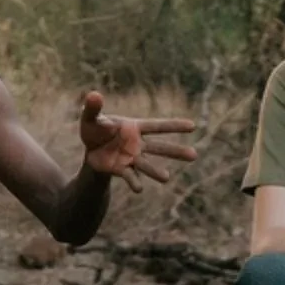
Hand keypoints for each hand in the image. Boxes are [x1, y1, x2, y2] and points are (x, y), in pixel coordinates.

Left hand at [78, 91, 197, 191]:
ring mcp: (132, 158)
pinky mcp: (123, 169)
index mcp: (135, 128)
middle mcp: (138, 144)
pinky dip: (134, 182)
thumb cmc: (95, 128)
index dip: (175, 125)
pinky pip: (130, 176)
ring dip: (156, 171)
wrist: (91, 149)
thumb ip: (93, 108)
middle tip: (194, 156)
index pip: (157, 126)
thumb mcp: (90, 117)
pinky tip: (139, 189)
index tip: (193, 126)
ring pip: (147, 165)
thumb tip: (94, 95)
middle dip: (176, 151)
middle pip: (160, 147)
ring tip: (166, 178)